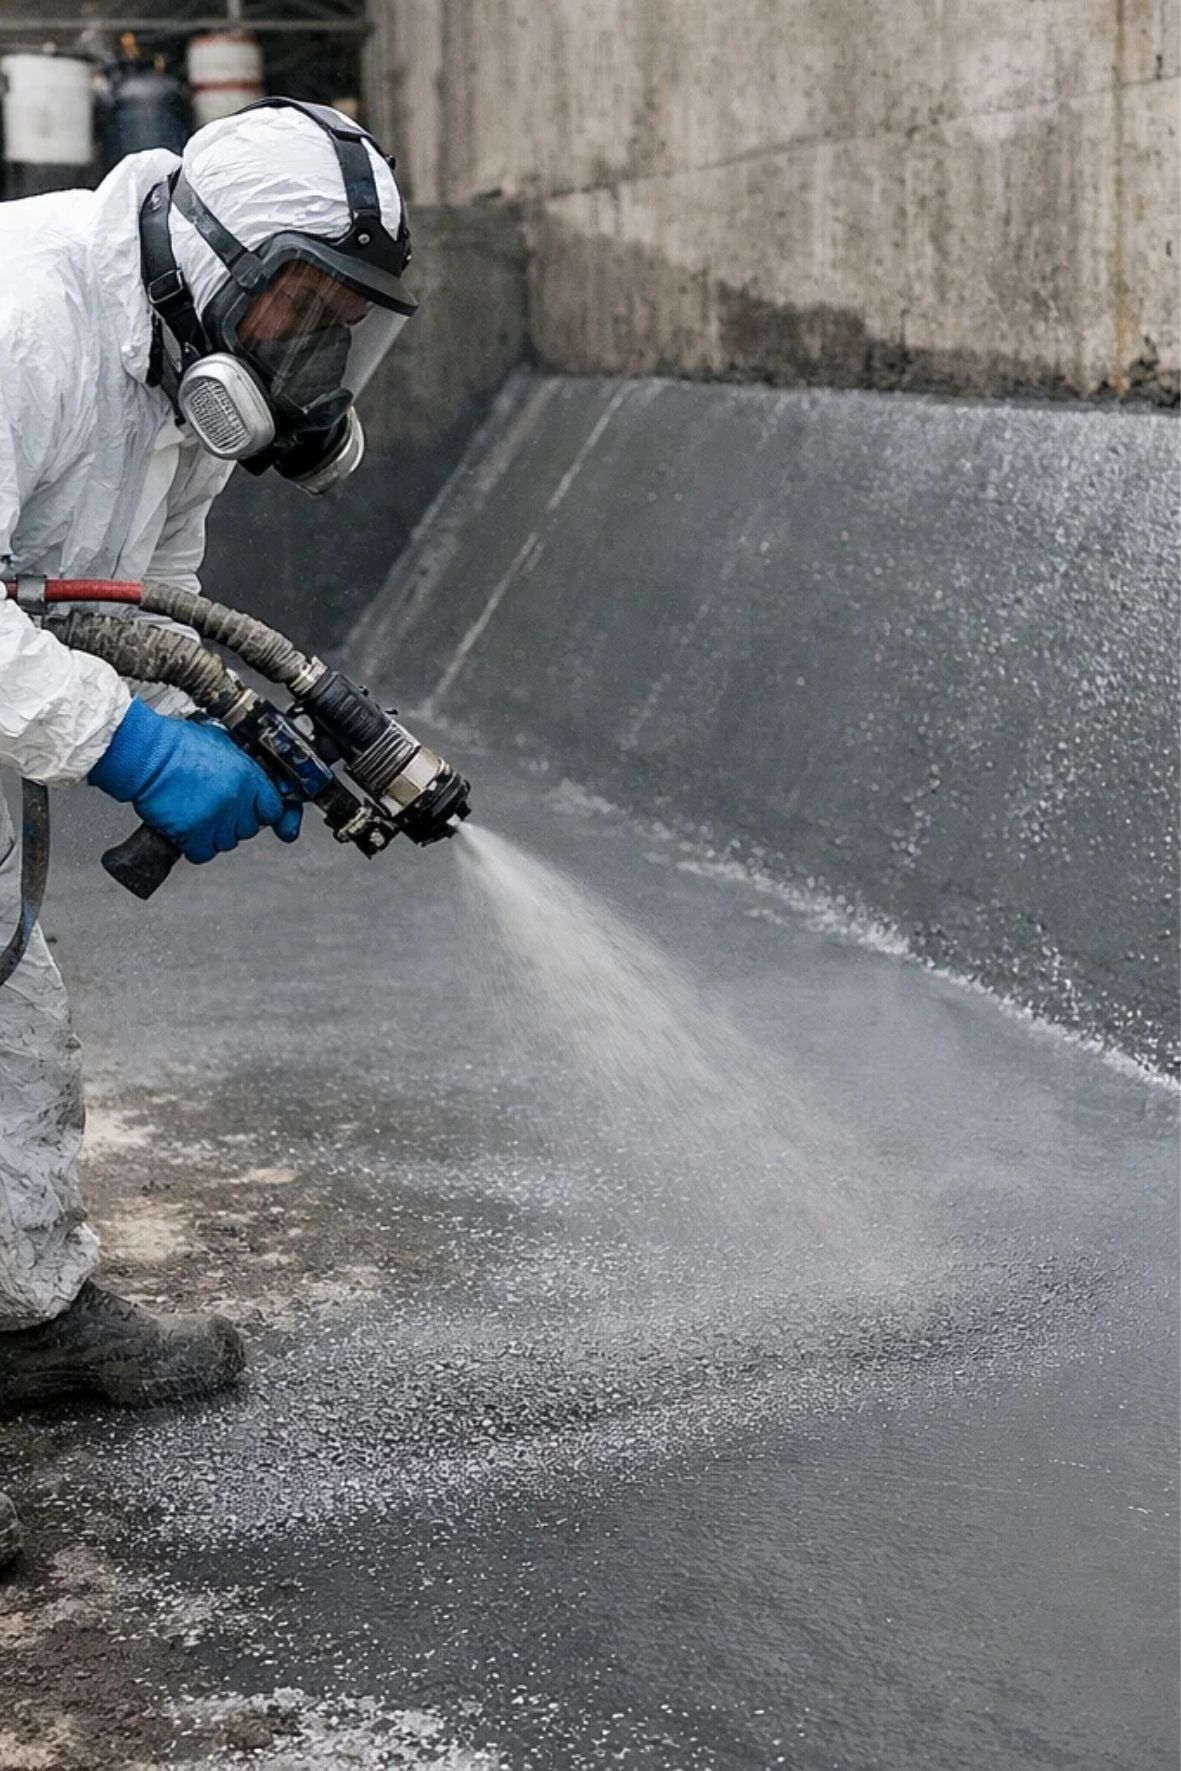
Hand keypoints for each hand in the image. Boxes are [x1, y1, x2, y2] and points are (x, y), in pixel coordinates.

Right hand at [88, 699, 300, 862]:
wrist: (147, 754)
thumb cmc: (176, 745)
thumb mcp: (222, 743)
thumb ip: (242, 765)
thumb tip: (254, 780)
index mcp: (248, 776)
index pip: (273, 808)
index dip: (265, 812)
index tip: (262, 816)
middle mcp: (236, 800)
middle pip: (249, 828)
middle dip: (234, 821)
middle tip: (214, 806)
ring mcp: (216, 818)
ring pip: (227, 842)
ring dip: (215, 834)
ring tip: (197, 813)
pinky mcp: (194, 833)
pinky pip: (204, 853)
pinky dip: (195, 847)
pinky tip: (187, 830)